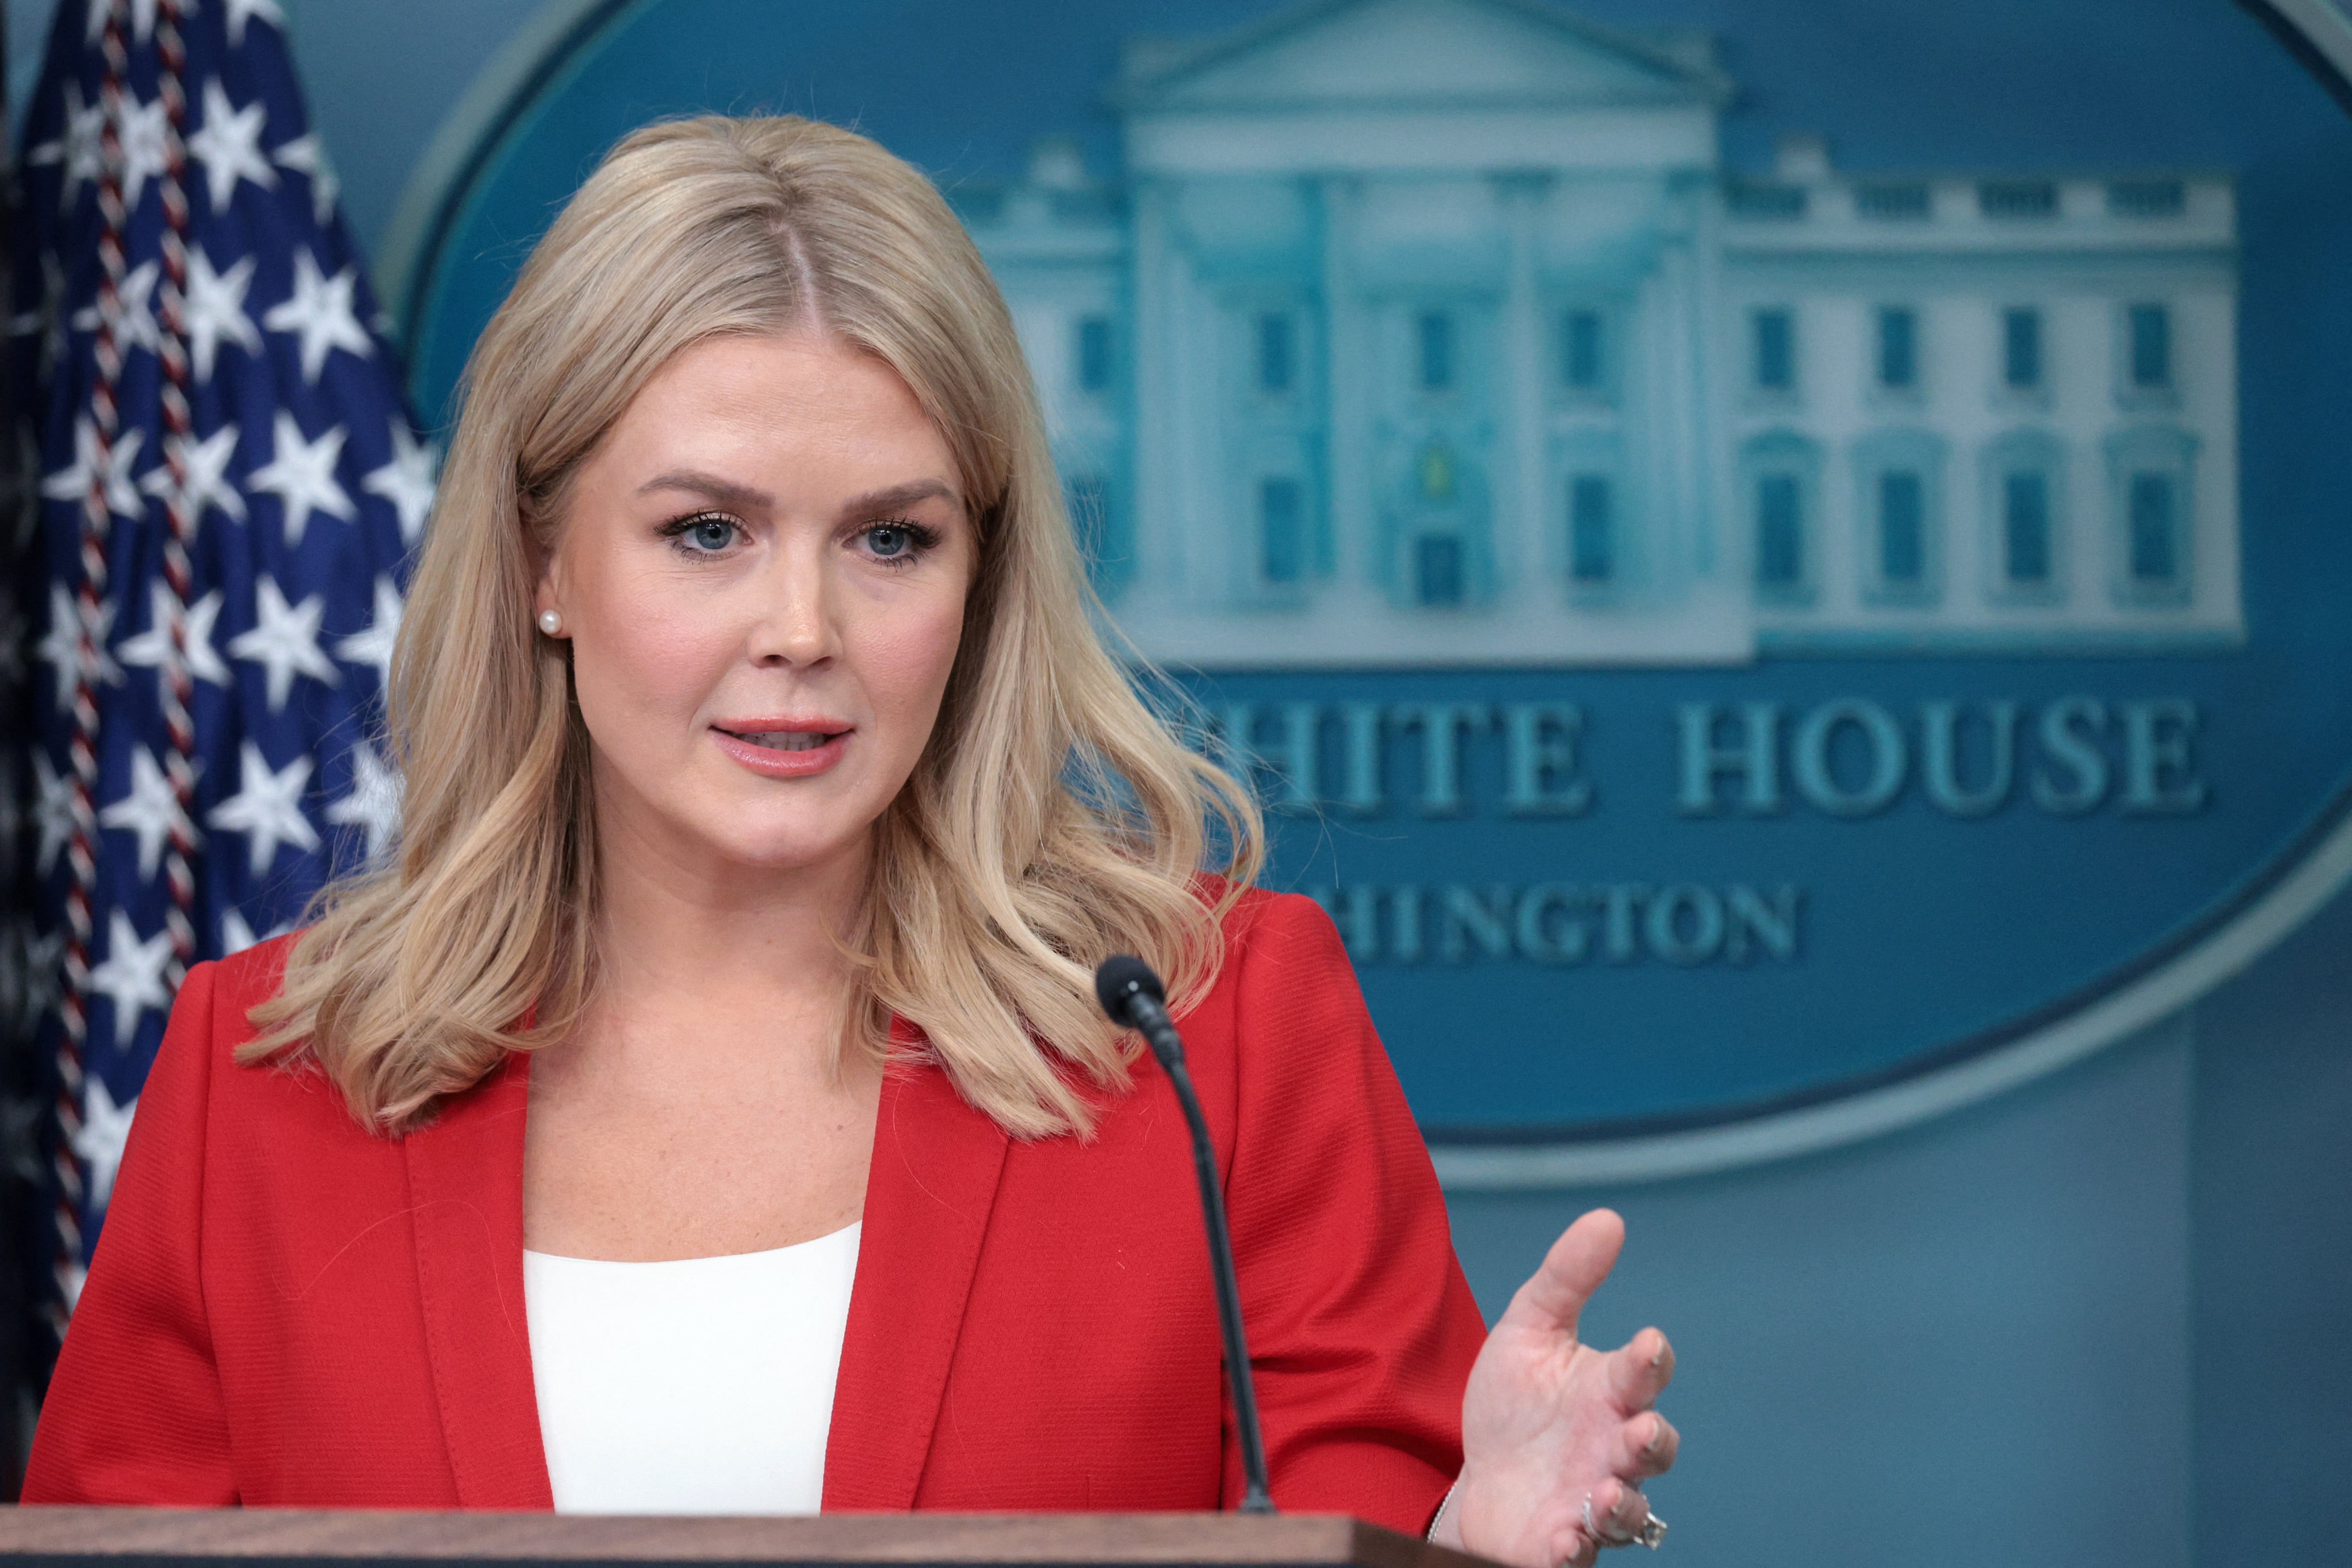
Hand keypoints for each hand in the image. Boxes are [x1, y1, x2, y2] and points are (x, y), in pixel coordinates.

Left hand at [1434, 1210, 1676, 1567]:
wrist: (1478, 1479)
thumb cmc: (1516, 1404)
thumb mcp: (1530, 1331)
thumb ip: (1567, 1278)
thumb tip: (1609, 1217)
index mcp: (1611, 1392)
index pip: (1645, 1373)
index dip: (1648, 1359)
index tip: (1646, 1343)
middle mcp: (1615, 1449)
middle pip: (1653, 1448)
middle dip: (1653, 1441)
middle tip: (1640, 1432)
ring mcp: (1595, 1501)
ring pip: (1632, 1510)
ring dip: (1624, 1506)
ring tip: (1603, 1496)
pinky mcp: (1567, 1543)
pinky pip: (1583, 1552)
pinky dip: (1577, 1547)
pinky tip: (1562, 1540)